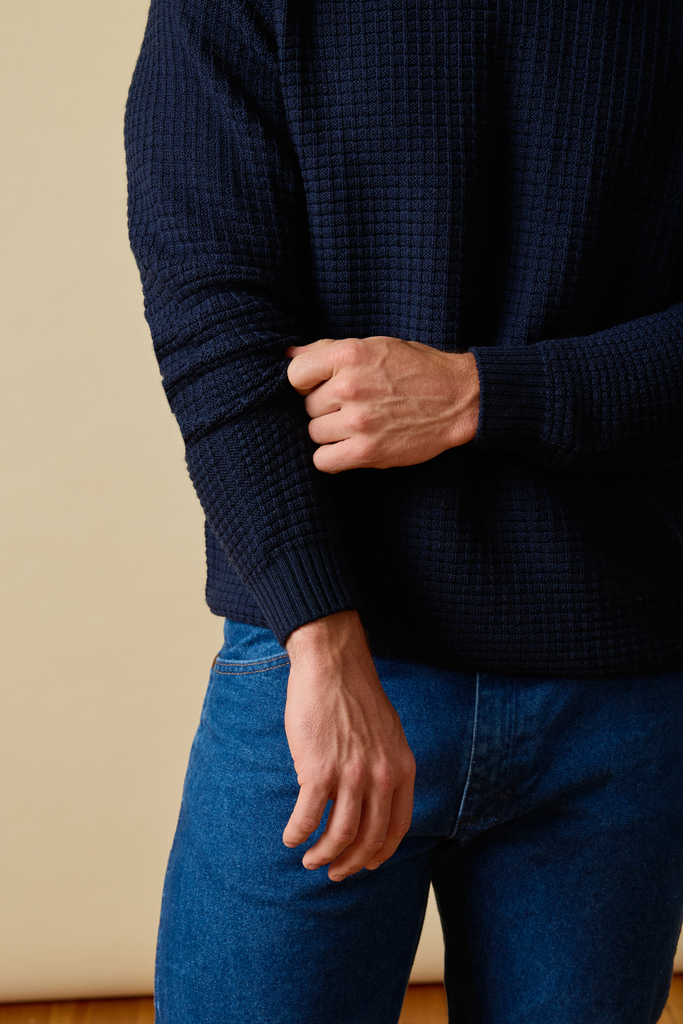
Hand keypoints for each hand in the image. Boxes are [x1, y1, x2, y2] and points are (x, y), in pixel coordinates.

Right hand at [282, 610, 415, 880]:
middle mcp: (381, 777)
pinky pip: (308, 817)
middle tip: (334, 871)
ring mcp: (350, 775)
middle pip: (368, 839)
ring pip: (339, 836)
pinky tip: (290, 837)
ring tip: (310, 860)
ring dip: (323, 855)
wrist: (333, 665)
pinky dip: (298, 833)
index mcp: (402, 769)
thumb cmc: (356, 694)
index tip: (366, 863)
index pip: (397, 827)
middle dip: (350, 863)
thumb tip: (377, 794)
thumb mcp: (389, 733)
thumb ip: (388, 765)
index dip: (381, 853)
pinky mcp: (318, 770)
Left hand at [286, 335, 478, 472]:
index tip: (321, 387)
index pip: (295, 374)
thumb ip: (329, 350)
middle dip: (325, 409)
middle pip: (307, 407)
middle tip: (352, 407)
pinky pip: (324, 461)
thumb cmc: (416, 369)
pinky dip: (332, 457)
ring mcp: (358, 421)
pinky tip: (349, 448)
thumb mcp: (374, 345)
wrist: (458, 398)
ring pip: (314, 433)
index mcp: (350, 354)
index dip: (305, 383)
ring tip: (357, 425)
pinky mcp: (368, 451)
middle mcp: (350, 386)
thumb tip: (288, 355)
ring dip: (331, 433)